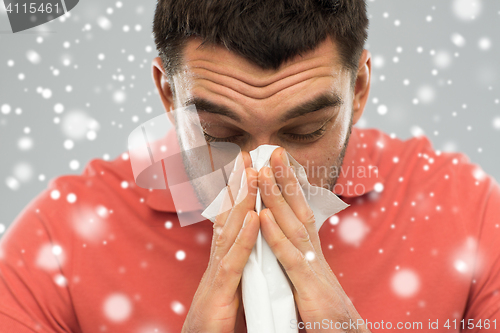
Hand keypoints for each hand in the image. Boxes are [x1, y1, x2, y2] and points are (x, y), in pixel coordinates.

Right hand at [182, 151, 258, 332]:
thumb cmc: (213, 320)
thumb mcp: (228, 286)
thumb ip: (236, 265)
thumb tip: (245, 249)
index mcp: (223, 259)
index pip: (230, 219)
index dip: (238, 193)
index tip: (248, 168)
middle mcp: (218, 259)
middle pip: (228, 216)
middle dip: (238, 184)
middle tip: (247, 155)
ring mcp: (217, 273)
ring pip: (230, 230)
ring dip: (242, 200)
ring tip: (253, 172)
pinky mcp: (220, 291)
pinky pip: (235, 260)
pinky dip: (245, 237)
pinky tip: (254, 216)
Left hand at [258, 148, 370, 332]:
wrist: (343, 331)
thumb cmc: (323, 305)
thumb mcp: (308, 273)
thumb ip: (297, 253)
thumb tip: (288, 234)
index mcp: (310, 249)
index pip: (299, 210)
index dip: (289, 185)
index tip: (277, 162)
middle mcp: (312, 251)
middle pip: (298, 208)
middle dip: (285, 178)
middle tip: (273, 150)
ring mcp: (311, 265)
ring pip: (292, 224)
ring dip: (277, 196)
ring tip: (262, 171)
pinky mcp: (307, 285)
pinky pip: (288, 256)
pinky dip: (275, 235)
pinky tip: (262, 215)